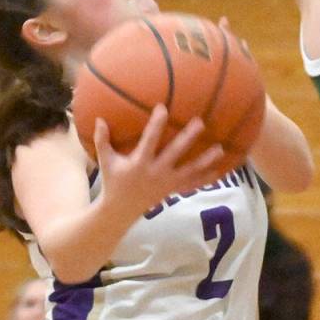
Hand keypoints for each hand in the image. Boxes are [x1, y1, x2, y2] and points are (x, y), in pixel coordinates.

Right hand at [93, 105, 225, 213]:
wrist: (120, 211)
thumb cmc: (113, 182)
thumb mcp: (105, 161)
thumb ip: (102, 140)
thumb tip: (98, 119)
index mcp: (140, 163)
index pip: (150, 140)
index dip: (156, 124)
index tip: (163, 107)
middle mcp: (156, 172)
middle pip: (175, 153)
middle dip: (188, 139)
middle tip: (200, 123)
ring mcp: (167, 183)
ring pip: (190, 170)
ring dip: (205, 160)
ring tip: (220, 149)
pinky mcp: (173, 190)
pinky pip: (192, 184)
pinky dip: (206, 178)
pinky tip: (220, 171)